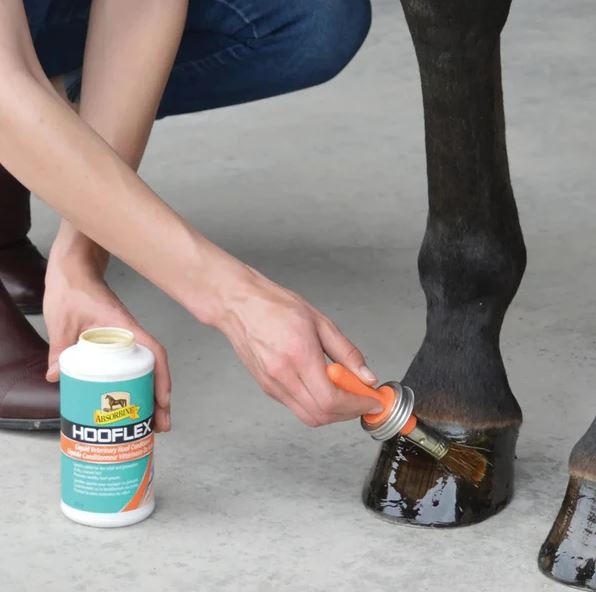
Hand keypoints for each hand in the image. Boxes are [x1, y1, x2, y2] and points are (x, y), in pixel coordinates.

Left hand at [44, 245, 171, 431]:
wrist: (74, 269)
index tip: (162, 402)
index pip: (154, 354)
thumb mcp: (62, 321)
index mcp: (125, 328)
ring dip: (151, 394)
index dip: (161, 379)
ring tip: (152, 420)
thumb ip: (60, 348)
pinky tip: (128, 399)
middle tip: (161, 425)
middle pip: (156, 369)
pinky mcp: (117, 340)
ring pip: (147, 369)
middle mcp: (131, 335)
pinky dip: (136, 383)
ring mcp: (126, 338)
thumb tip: (57, 376)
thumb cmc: (72, 288)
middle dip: (161, 399)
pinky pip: (133, 365)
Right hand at [213, 267, 380, 426]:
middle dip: (348, 412)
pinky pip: (296, 407)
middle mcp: (282, 376)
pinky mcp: (267, 388)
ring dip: (333, 412)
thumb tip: (366, 376)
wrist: (238, 305)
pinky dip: (316, 405)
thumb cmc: (274, 306)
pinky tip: (324, 387)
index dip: (357, 404)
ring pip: (308, 417)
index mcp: (298, 356)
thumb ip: (346, 352)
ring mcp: (272, 385)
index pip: (332, 399)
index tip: (372, 400)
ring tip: (346, 392)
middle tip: (362, 398)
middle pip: (321, 415)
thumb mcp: (320, 321)